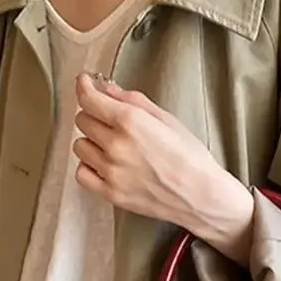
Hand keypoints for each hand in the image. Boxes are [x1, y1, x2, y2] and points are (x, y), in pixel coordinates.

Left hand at [72, 75, 253, 262]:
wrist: (201, 196)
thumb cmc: (191, 158)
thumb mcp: (167, 119)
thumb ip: (134, 101)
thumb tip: (109, 90)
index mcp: (130, 121)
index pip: (89, 99)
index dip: (84, 87)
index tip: (85, 84)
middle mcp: (116, 145)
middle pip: (83, 121)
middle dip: (94, 115)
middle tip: (109, 120)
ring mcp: (111, 171)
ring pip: (80, 146)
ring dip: (92, 142)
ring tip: (111, 146)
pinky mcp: (111, 193)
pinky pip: (82, 174)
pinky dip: (89, 167)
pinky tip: (105, 165)